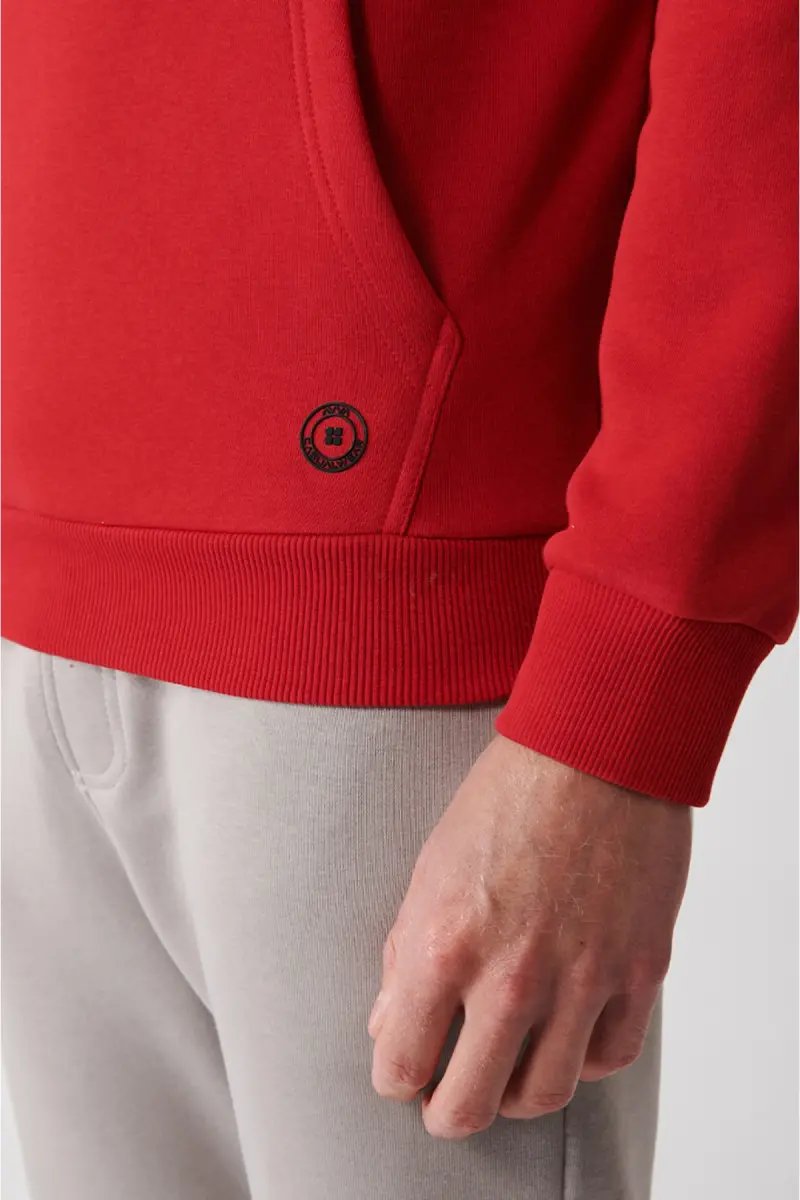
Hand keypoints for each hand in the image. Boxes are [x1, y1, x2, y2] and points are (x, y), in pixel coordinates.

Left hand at [368, 732, 691, 1138]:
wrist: (595, 749)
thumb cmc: (504, 797)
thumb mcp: (431, 866)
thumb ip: (406, 954)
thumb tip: (390, 1024)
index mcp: (443, 944)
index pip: (401, 1064)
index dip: (395, 1077)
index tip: (403, 1071)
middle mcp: (512, 975)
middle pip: (470, 1106)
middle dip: (447, 1113)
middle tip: (447, 1101)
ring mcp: (582, 977)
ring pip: (543, 1094)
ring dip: (515, 1095)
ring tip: (505, 1075)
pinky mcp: (639, 969)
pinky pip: (610, 1056)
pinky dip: (583, 1059)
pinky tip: (565, 1035)